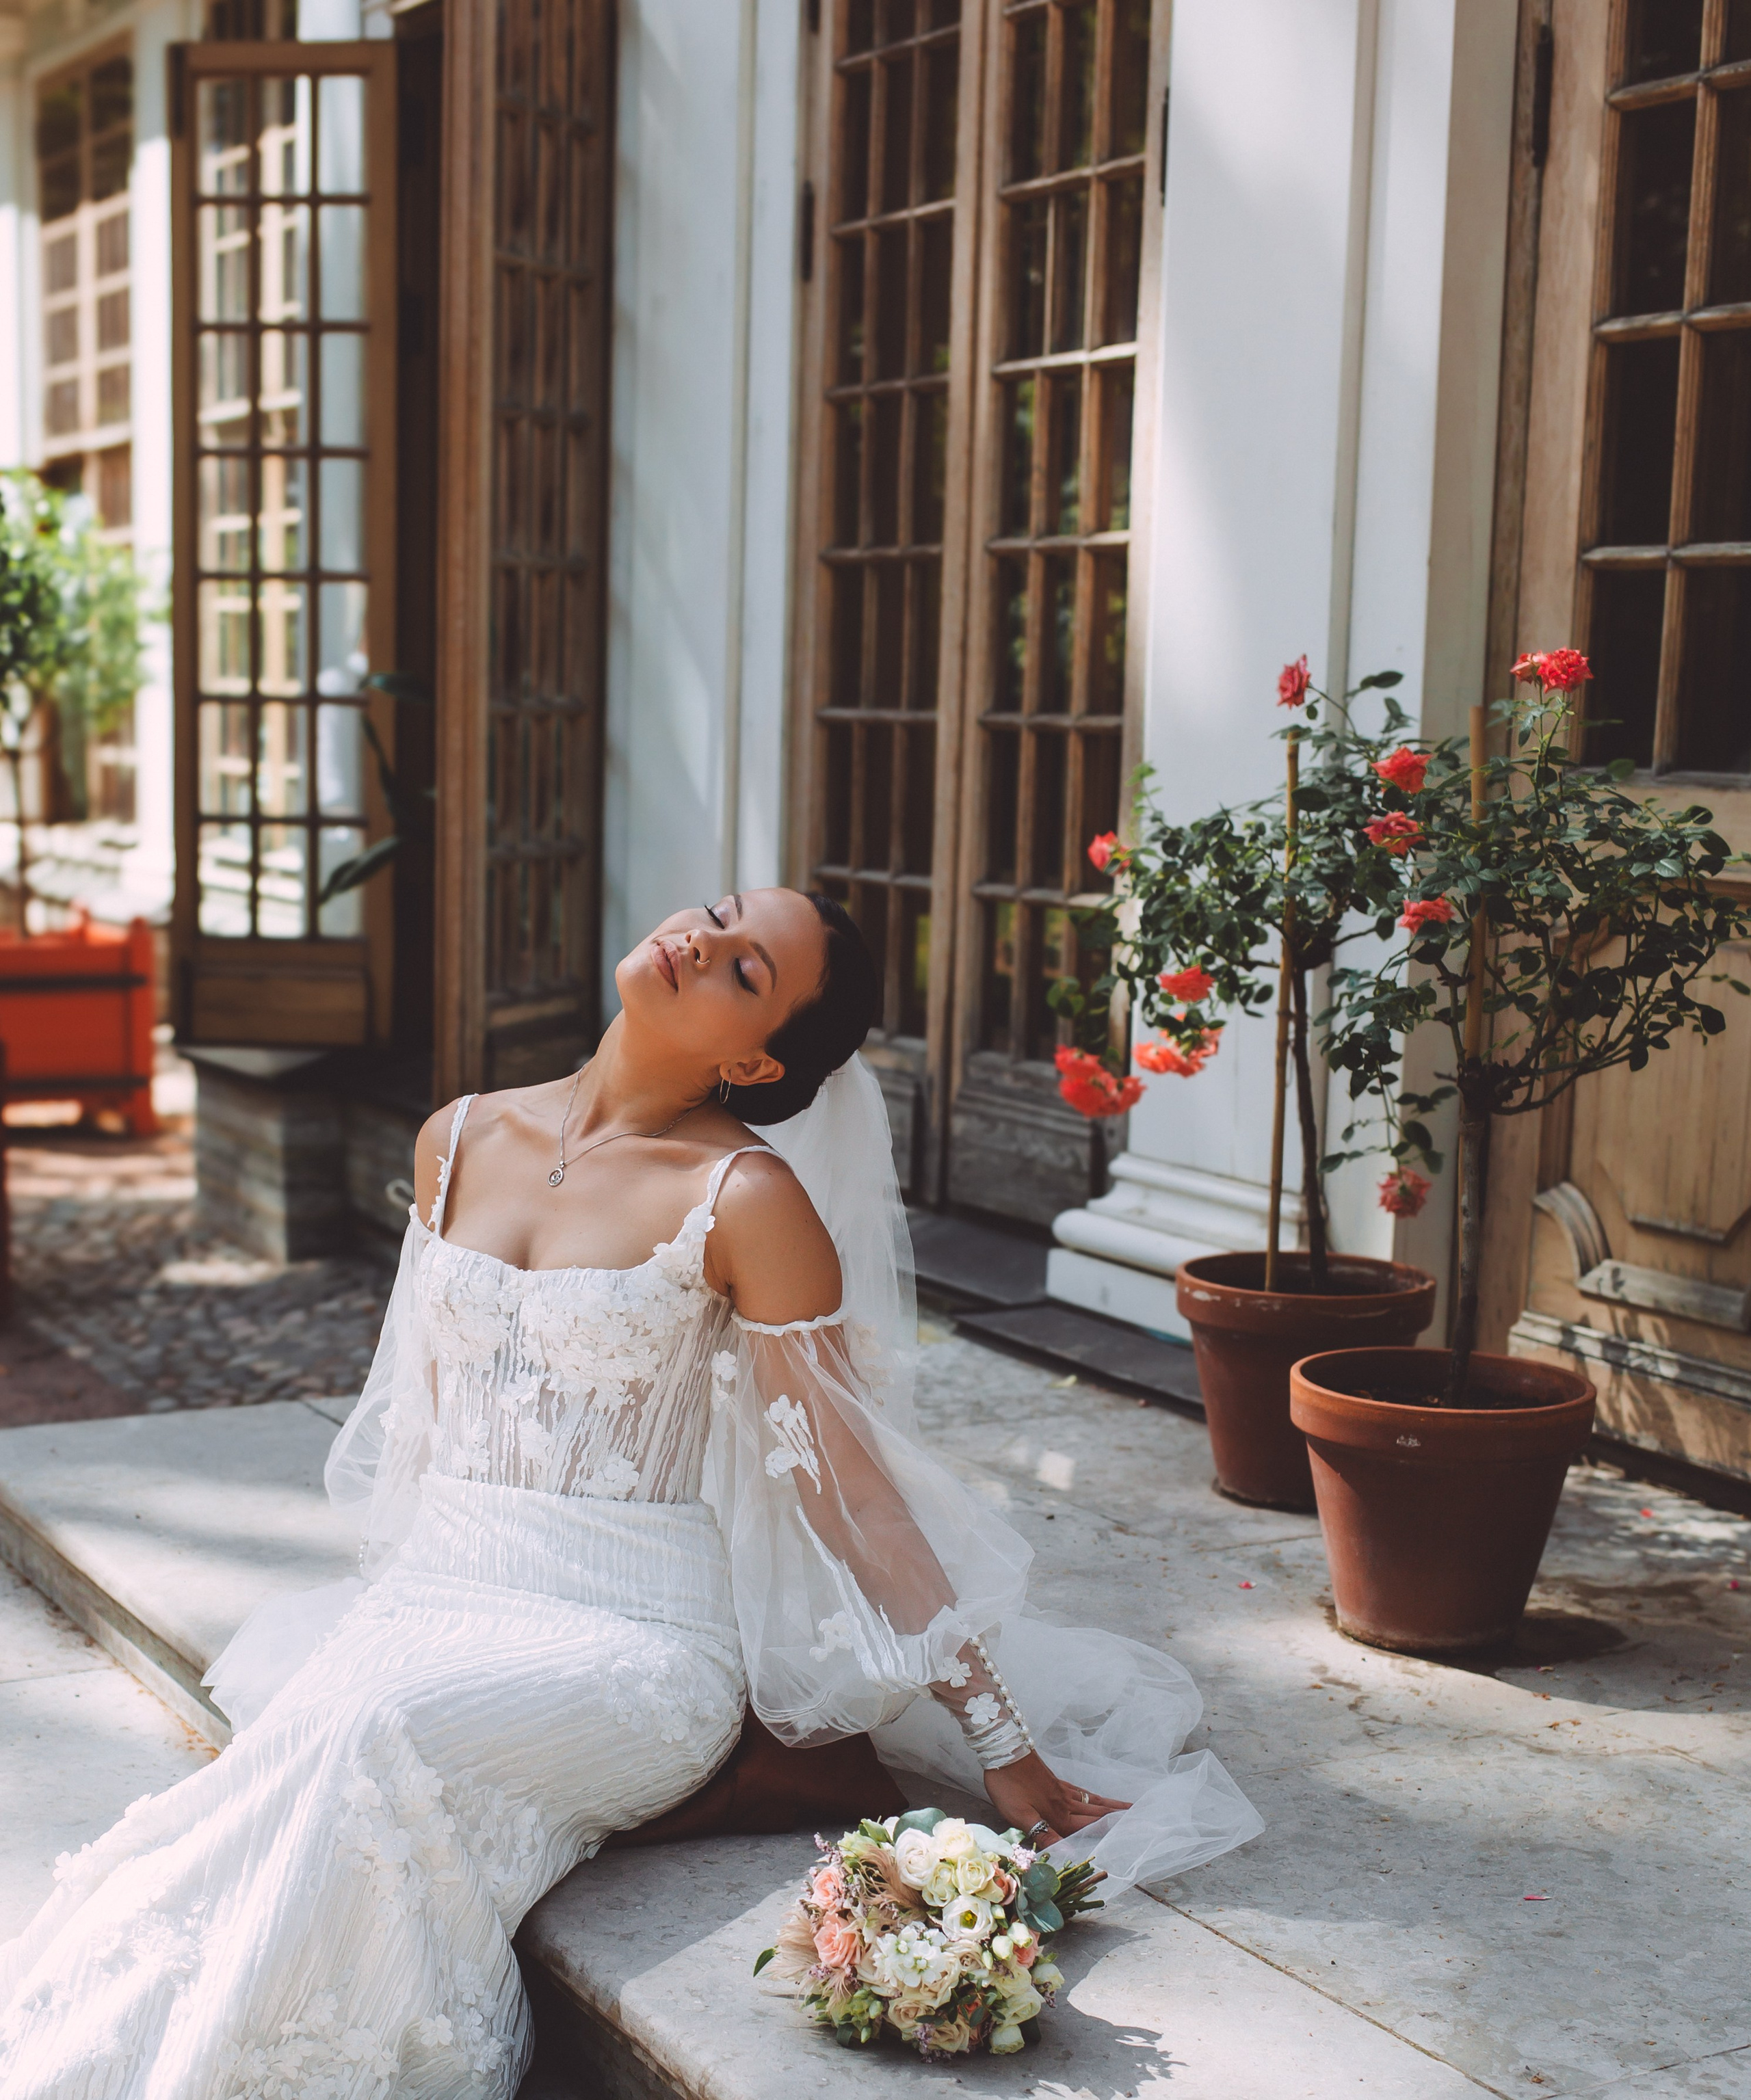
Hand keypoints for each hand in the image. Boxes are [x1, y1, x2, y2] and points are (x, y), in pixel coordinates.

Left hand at [982, 1751, 1128, 1845]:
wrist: (1004, 1750)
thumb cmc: (1008, 1786)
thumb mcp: (1020, 1815)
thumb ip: (1044, 1835)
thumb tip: (1068, 1855)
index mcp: (1059, 1816)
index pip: (1091, 1828)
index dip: (1112, 1832)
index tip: (1136, 1834)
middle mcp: (1066, 1804)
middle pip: (1098, 1814)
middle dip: (1120, 1819)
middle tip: (1144, 1821)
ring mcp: (1062, 1791)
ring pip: (1093, 1801)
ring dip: (1112, 1808)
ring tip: (1130, 1810)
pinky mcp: (1056, 1781)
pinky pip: (1082, 1792)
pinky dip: (1095, 1798)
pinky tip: (1096, 1798)